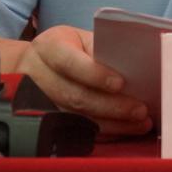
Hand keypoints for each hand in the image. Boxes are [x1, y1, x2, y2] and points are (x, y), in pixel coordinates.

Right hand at [13, 24, 151, 135]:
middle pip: (75, 96)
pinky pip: (78, 131)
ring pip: (77, 118)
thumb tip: (133, 68)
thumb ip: (100, 50)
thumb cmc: (65, 47)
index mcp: (48, 48)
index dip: (95, 74)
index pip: (69, 62)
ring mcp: (39, 102)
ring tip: (140, 123)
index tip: (121, 83)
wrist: (31, 64)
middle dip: (111, 106)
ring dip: (113, 123)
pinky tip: (124, 131)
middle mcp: (39, 75)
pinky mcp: (47, 120)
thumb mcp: (78, 39)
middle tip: (140, 109)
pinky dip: (104, 132)